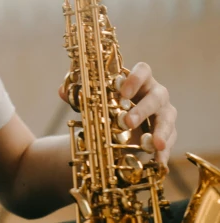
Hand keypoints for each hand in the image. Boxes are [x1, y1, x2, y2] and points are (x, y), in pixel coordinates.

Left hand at [58, 62, 176, 166]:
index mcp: (139, 80)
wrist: (124, 127)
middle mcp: (156, 93)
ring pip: (167, 118)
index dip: (135, 78)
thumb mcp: (98, 100)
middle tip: (127, 122)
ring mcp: (165, 112)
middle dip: (142, 109)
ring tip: (154, 144)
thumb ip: (80, 94)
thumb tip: (62, 91)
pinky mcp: (169, 132)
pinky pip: (170, 141)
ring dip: (161, 131)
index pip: (144, 70)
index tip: (123, 92)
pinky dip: (165, 152)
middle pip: (156, 95)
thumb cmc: (112, 106)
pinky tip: (159, 161)